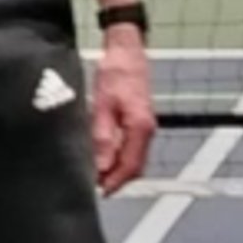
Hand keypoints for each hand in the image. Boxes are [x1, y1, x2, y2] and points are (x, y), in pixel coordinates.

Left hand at [91, 28, 155, 193]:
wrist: (126, 51)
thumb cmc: (114, 73)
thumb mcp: (102, 105)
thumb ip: (102, 137)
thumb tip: (100, 166)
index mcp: (140, 127)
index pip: (130, 166)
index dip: (115, 182)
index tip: (100, 192)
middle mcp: (147, 130)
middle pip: (135, 167)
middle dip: (117, 180)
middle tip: (96, 187)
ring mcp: (146, 126)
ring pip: (135, 159)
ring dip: (119, 171)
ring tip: (98, 177)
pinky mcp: (140, 121)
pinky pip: (133, 148)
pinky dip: (121, 158)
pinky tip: (106, 159)